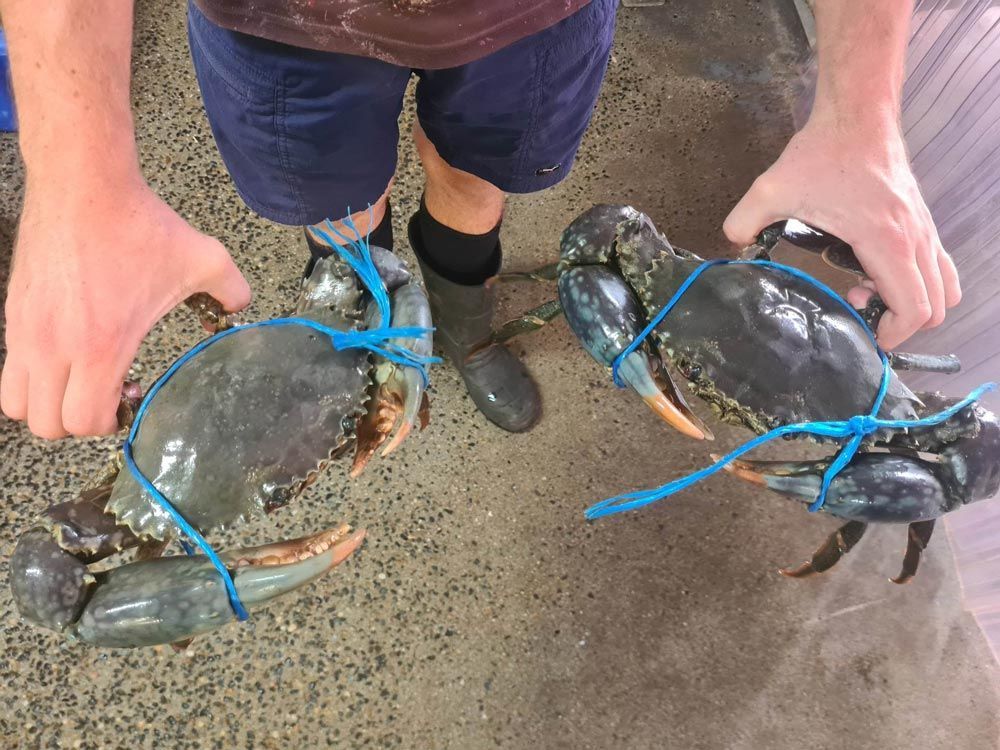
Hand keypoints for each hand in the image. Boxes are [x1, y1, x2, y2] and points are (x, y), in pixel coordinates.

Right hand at [1, 173, 250, 437]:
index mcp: (99, 346)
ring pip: (15, 403)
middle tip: (108, 392)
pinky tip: (69, 348)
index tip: (133, 393)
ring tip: (80, 379)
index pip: (85, 420)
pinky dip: (33, 375)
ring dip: (48, 404)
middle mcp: (52, 345)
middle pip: (45, 423)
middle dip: (79, 419)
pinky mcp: (14, 310)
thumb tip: (240, 307)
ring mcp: (26, 329)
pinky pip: (9, 366)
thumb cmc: (139, 224)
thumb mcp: (204, 259)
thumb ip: (232, 291)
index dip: (110, 421)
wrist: (84, 184)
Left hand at [723, 114, 960, 348]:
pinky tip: (875, 265)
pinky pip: (938, 264)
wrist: (857, 113)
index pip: (914, 308)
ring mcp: (925, 228)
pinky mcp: (922, 219)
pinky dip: (918, 278)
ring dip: (912, 299)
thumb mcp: (771, 188)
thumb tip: (730, 244)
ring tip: (870, 288)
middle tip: (858, 305)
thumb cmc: (823, 151)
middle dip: (899, 321)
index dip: (892, 334)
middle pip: (935, 307)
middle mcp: (917, 239)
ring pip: (944, 287)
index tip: (861, 331)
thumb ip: (743, 220)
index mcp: (887, 242)